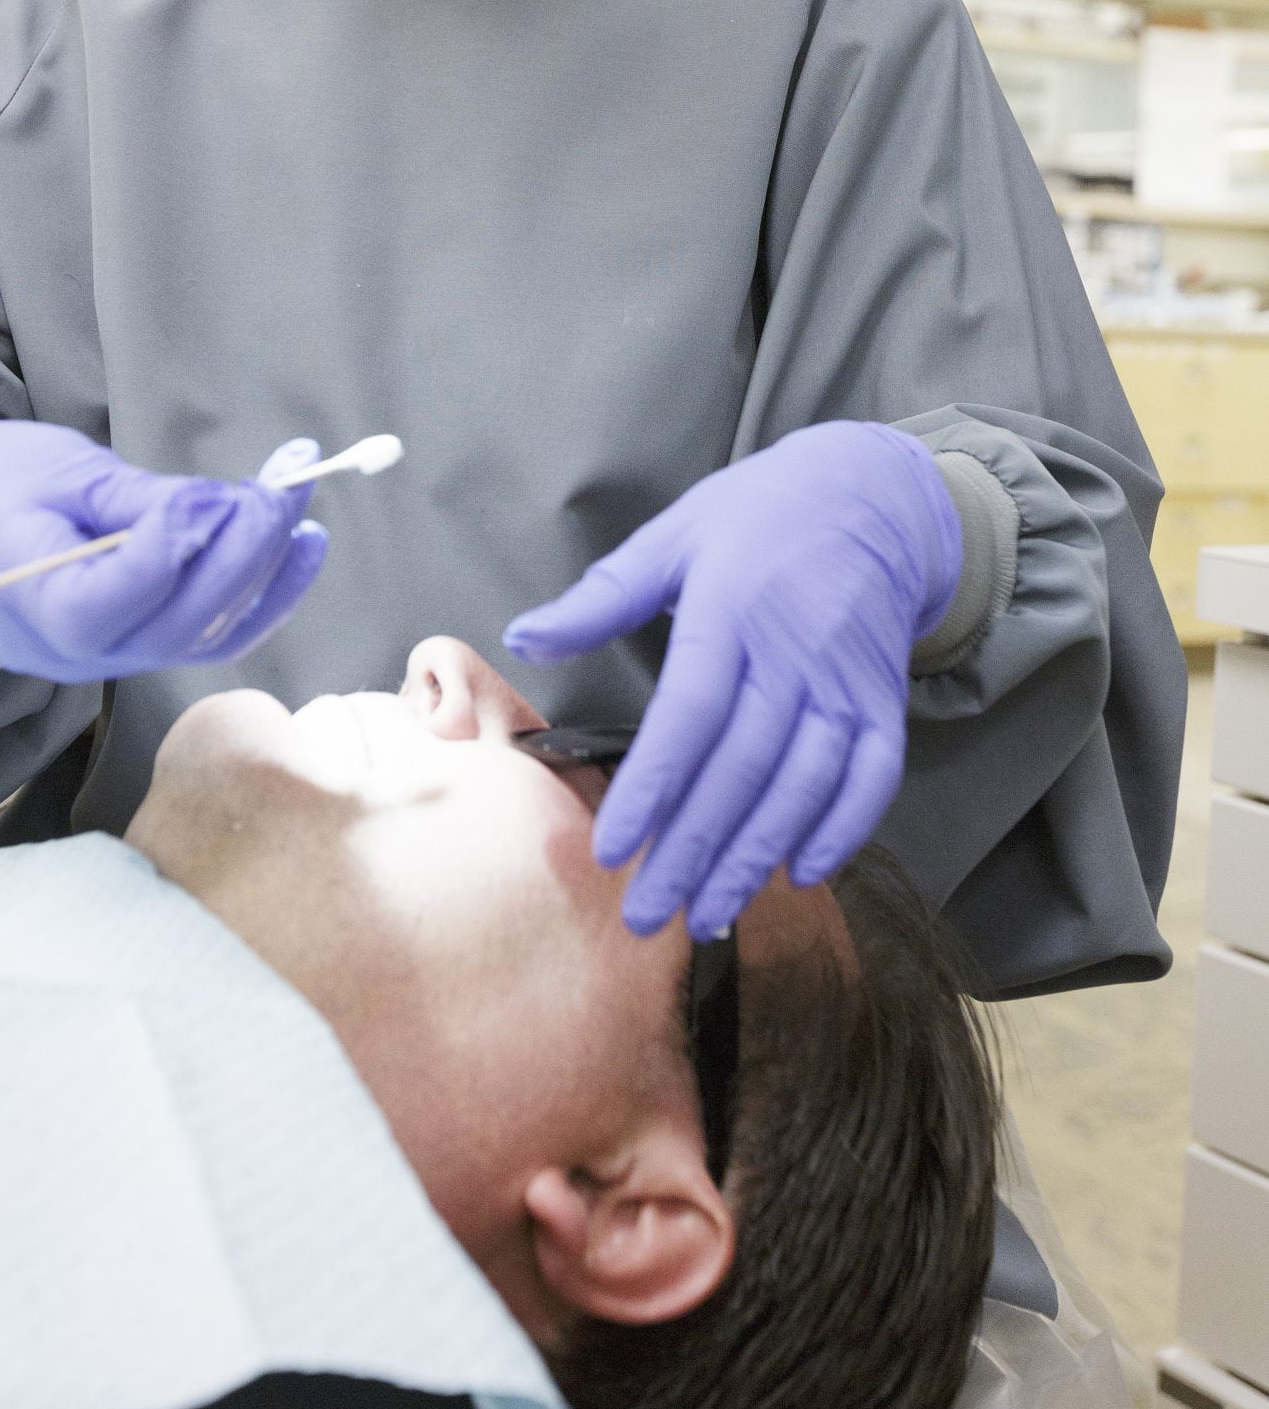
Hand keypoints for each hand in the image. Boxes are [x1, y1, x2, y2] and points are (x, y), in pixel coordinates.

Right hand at [0, 421, 327, 683]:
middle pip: (174, 621)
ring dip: (267, 567)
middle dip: (241, 551)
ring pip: (205, 632)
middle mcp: (76, 654)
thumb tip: (212, 508)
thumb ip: (128, 499)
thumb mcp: (48, 471)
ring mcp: (114, 661)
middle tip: (282, 487)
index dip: (166, 551)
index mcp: (30, 603)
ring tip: (297, 499)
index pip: (106, 600)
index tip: (211, 494)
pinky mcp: (143, 648)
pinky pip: (214, 635)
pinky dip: (268, 594)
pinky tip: (305, 545)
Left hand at [503, 423, 960, 938]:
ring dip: (755, 858)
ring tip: (708, 912)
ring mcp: (847, 682)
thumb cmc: (755, 517)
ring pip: (803, 786)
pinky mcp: (886, 701)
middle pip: (741, 770)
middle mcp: (795, 654)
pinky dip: (841, 830)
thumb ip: (602, 595)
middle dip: (692, 850)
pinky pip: (872, 779)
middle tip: (647, 914)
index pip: (689, 717)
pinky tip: (799, 873)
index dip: (652, 789)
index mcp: (731, 612)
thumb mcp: (674, 536)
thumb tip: (523, 636)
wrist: (870, 494)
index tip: (613, 851)